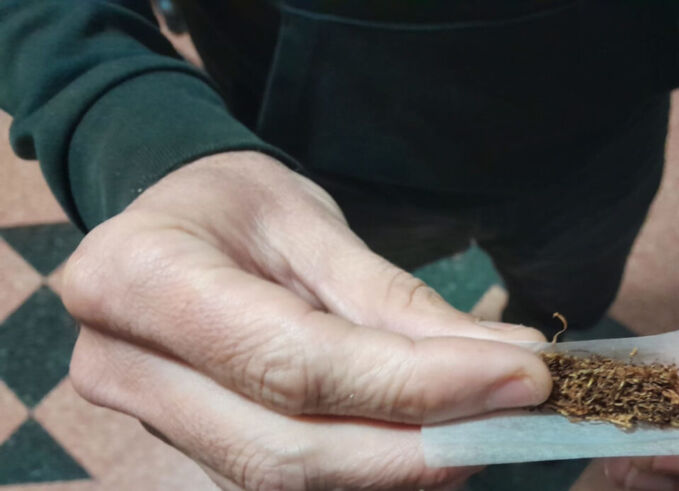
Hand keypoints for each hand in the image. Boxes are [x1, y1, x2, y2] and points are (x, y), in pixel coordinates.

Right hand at [63, 151, 551, 489]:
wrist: (168, 225)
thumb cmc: (234, 203)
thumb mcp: (310, 223)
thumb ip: (395, 302)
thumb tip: (505, 358)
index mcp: (141, 280)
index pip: (295, 363)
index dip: (415, 385)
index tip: (521, 375)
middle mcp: (124, 368)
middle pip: (287, 452)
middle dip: (419, 448)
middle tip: (517, 413)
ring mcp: (149, 422)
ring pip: (287, 482)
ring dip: (402, 467)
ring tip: (486, 424)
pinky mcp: (188, 449)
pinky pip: (288, 480)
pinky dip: (370, 468)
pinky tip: (430, 438)